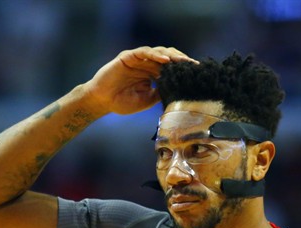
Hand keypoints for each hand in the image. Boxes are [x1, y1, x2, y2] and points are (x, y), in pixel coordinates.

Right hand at [83, 46, 197, 115]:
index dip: (184, 70)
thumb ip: (160, 93)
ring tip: (183, 62)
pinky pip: (144, 52)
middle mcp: (147, 64)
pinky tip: (165, 60)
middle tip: (195, 67)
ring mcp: (138, 59)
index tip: (198, 75)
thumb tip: (178, 91)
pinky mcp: (128, 56)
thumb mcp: (146, 100)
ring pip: (159, 52)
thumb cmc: (122, 102)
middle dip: (182, 61)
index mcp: (152, 74)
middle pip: (169, 57)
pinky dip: (155, 54)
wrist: (102, 101)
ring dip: (171, 56)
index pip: (171, 68)